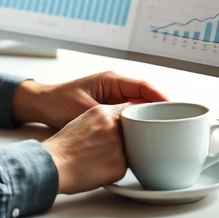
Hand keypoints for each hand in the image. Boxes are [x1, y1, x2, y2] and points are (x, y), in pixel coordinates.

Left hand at [11, 72, 166, 128]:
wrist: (42, 105)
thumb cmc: (59, 101)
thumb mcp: (86, 108)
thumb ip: (108, 113)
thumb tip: (131, 122)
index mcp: (112, 80)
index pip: (144, 86)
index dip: (161, 96)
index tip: (175, 107)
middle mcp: (116, 88)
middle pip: (146, 97)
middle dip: (161, 109)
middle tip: (176, 124)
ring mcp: (113, 99)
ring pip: (139, 108)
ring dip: (151, 118)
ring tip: (166, 131)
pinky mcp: (109, 111)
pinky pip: (130, 116)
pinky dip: (138, 124)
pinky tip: (145, 137)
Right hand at [41, 103, 130, 194]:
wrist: (53, 164)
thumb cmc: (62, 146)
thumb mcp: (82, 120)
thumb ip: (103, 119)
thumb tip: (116, 124)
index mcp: (103, 113)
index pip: (126, 112)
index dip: (125, 123)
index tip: (123, 129)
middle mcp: (113, 127)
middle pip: (129, 133)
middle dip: (121, 141)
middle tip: (103, 148)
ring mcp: (118, 146)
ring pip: (128, 152)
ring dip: (116, 156)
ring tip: (96, 159)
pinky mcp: (120, 166)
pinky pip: (122, 168)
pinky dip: (112, 171)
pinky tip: (96, 170)